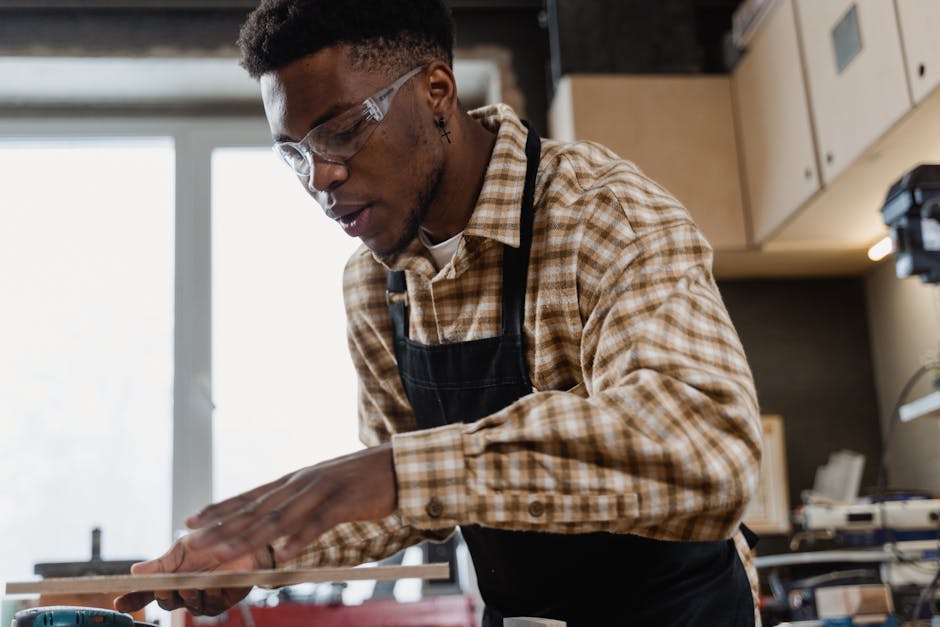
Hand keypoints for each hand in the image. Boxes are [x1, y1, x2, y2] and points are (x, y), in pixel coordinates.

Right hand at [113, 539, 270, 615]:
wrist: (245, 542)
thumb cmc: (211, 543)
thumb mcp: (182, 549)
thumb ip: (160, 564)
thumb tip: (134, 571)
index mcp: (170, 579)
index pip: (146, 593)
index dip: (132, 599)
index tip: (119, 601)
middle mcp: (183, 592)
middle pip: (166, 602)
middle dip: (163, 596)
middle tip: (162, 589)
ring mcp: (201, 598)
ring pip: (188, 605)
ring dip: (186, 596)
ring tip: (187, 586)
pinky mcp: (221, 602)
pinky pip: (212, 604)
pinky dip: (210, 595)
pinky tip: (210, 586)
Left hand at [183, 443, 395, 565]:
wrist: (398, 465)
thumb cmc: (362, 481)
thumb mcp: (323, 488)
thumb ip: (299, 502)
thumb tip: (276, 521)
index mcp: (294, 481)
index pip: (249, 496)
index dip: (219, 510)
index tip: (189, 523)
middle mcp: (301, 484)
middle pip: (256, 509)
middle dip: (221, 528)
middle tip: (191, 543)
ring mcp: (322, 491)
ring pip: (279, 518)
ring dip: (249, 538)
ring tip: (223, 554)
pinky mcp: (345, 502)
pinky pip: (319, 523)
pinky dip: (299, 539)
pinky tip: (283, 555)